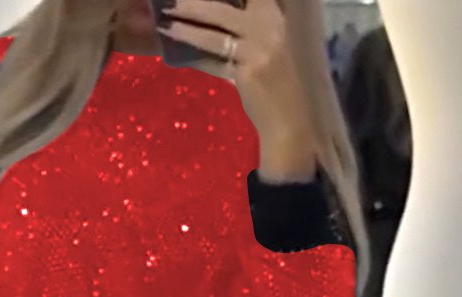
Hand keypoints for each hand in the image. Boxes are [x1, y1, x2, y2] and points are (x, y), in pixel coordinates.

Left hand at [155, 0, 321, 178]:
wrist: (296, 119)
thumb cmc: (288, 82)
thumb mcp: (275, 42)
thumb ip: (255, 24)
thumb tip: (222, 16)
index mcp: (279, 12)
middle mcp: (271, 23)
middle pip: (225, 7)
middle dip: (196, 4)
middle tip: (171, 2)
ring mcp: (260, 46)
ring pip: (216, 34)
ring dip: (187, 29)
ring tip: (165, 25)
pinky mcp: (248, 69)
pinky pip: (215, 62)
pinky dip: (197, 58)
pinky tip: (178, 56)